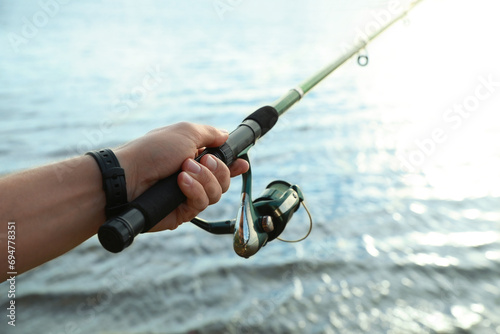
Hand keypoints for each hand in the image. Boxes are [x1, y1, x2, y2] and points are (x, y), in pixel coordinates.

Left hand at [114, 122, 248, 230]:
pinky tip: (181, 183)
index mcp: (195, 156)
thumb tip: (226, 135)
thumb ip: (210, 134)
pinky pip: (202, 204)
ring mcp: (189, 195)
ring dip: (204, 179)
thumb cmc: (153, 151)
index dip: (234, 165)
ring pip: (217, 193)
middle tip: (202, 161)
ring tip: (183, 171)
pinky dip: (194, 191)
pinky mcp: (183, 212)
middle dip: (218, 170)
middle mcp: (194, 177)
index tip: (242, 163)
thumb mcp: (185, 132)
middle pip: (225, 180)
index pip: (222, 163)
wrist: (129, 177)